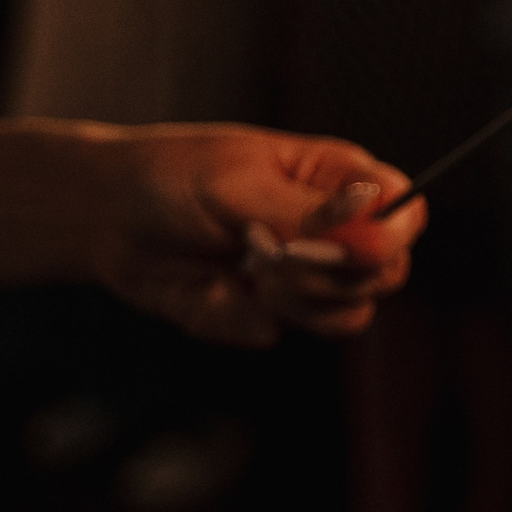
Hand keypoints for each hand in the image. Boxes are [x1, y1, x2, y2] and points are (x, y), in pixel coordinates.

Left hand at [91, 126, 424, 346]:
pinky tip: (210, 288)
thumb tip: (375, 221)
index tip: (352, 248)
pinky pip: (273, 334)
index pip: (404, 212)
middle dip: (337, 278)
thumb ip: (309, 211)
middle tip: (277, 260)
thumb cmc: (175, 177)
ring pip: (346, 317)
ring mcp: (299, 278)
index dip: (392, 236)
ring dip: (297, 304)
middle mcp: (330, 232)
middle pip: (386, 274)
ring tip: (248, 274)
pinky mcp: (262, 314)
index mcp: (337, 183)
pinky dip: (237, 317)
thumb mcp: (240, 182)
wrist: (106, 217)